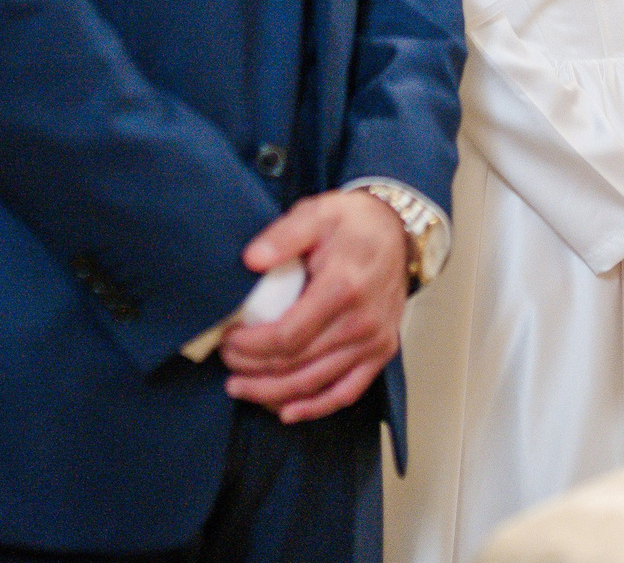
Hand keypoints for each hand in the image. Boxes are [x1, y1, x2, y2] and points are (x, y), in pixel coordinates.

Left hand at [220, 191, 408, 423]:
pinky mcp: (381, 352)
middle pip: (297, 364)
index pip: (287, 336)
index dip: (250, 346)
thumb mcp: (316, 213)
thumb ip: (283, 235)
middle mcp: (362, 322)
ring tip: (241, 387)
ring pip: (315, 383)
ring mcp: (374, 341)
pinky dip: (316, 407)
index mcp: (343, 288)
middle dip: (253, 369)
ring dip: (273, 393)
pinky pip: (347, 392)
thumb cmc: (352, 224)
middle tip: (226, 361)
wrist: (397, 231)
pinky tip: (287, 411)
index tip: (227, 339)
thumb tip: (251, 260)